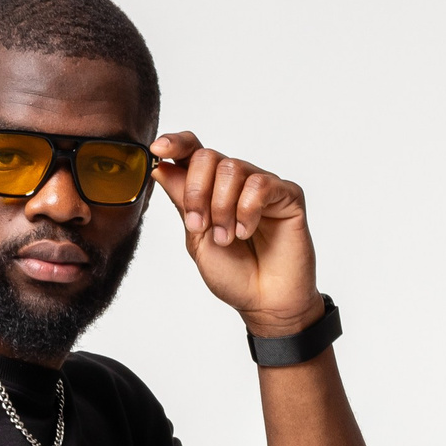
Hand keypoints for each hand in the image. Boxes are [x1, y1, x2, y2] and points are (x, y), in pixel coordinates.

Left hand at [149, 133, 321, 336]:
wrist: (263, 302)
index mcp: (211, 190)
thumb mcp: (196, 239)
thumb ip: (182, 202)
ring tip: (227, 238)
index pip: (193, 152)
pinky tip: (247, 232)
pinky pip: (259, 185)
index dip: (176, 144)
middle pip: (208, 156)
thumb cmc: (234, 275)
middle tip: (199, 225)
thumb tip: (161, 167)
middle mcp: (236, 182)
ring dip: (222, 208)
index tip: (159, 148)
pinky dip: (247, 211)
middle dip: (197, 192)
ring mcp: (262, 185)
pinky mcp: (287, 194)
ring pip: (232, 169)